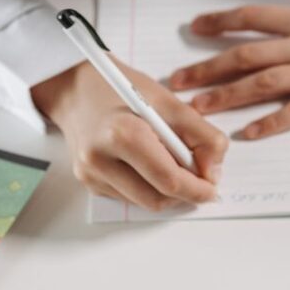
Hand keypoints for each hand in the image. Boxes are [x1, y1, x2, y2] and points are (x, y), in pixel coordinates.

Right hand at [32, 58, 228, 211]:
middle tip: (201, 179)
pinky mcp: (88, 182)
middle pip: (157, 198)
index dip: (197, 188)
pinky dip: (148, 187)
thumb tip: (213, 171)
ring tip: (174, 164)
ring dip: (167, 191)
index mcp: (122, 134)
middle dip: (185, 193)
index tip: (213, 187)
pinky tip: (149, 163)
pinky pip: (129, 197)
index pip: (168, 179)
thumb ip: (200, 134)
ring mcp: (91, 174)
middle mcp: (100, 159)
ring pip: (144, 202)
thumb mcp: (168, 101)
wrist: (76, 87)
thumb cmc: (122, 89)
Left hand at [167, 0, 289, 138]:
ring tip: (198, 109)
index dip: (220, 22)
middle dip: (207, 68)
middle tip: (176, 82)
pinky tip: (249, 134)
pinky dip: (273, 123)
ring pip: (264, 84)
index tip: (194, 27)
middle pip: (246, 56)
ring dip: (228, 96)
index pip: (252, 17)